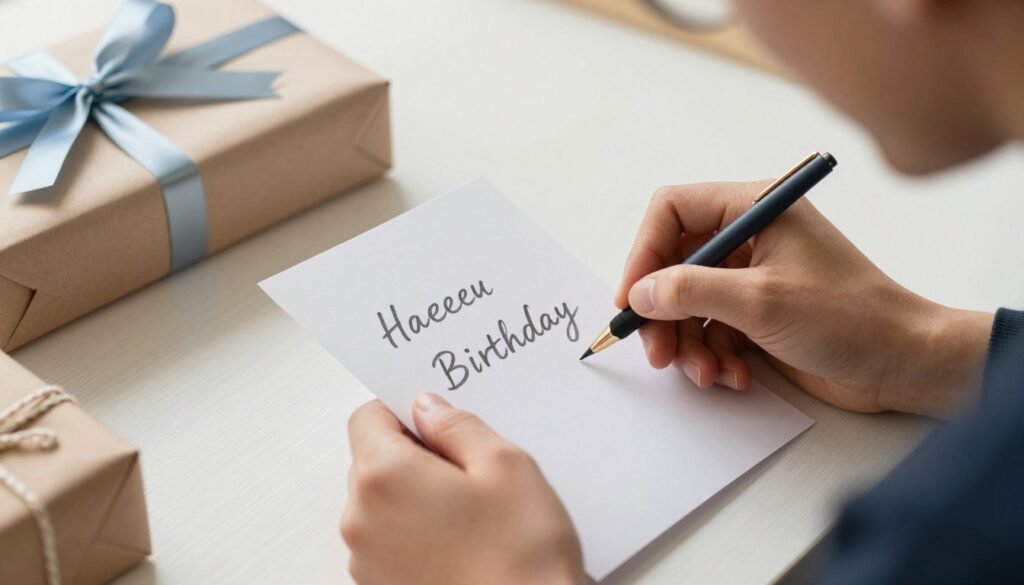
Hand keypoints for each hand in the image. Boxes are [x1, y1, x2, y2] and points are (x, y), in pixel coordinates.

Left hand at [342, 395, 583, 584]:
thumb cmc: (520, 559)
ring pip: (382, 502)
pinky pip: (390, 540)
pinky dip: (417, 533)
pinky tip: (462, 543)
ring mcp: (367, 560)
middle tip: (470, 472)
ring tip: (471, 516)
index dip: (405, 412)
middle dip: (414, 456)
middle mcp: (361, 519)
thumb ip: (458, 425)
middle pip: (372, 460)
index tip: (438, 422)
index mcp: (384, 476)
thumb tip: (429, 409)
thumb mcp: (506, 464)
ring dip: (416, 497)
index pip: (367, 416)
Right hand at [615, 181, 992, 417]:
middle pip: (673, 264)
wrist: (903, 364)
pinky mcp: (757, 313)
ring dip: (689, 344)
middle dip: (663, 313)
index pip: (671, 211)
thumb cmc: (850, 318)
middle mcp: (750, 236)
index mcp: (754, 208)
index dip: (642, 253)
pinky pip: (711, 330)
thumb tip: (640, 293)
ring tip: (707, 374)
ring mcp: (753, 276)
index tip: (632, 299)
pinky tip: (735, 377)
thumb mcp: (760, 302)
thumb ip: (690, 292)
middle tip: (658, 352)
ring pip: (688, 304)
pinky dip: (714, 356)